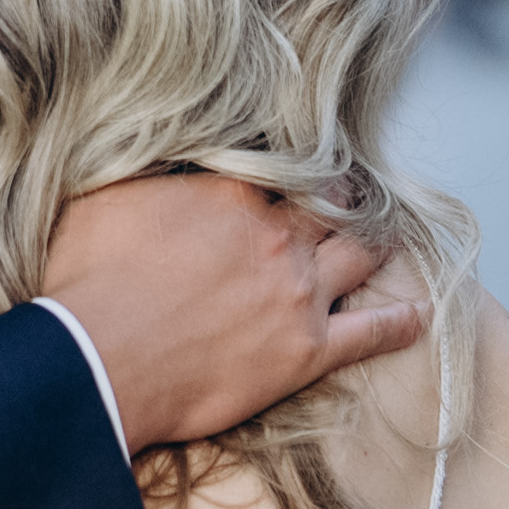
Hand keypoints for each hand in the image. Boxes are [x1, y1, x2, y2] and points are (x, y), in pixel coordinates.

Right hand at [39, 172, 426, 453]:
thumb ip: (140, 171)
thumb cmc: (88, 283)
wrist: (99, 361)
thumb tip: (148, 147)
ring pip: (359, 253)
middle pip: (329, 202)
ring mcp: (298, 293)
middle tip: (349, 192)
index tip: (297, 165)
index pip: (279, 166)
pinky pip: (371, 332)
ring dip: (375, 241)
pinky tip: (420, 313)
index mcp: (230, 193)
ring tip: (385, 234)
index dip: (291, 165)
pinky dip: (400, 321)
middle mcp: (276, 234)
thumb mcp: (101, 200)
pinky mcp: (307, 351)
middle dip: (342, 194)